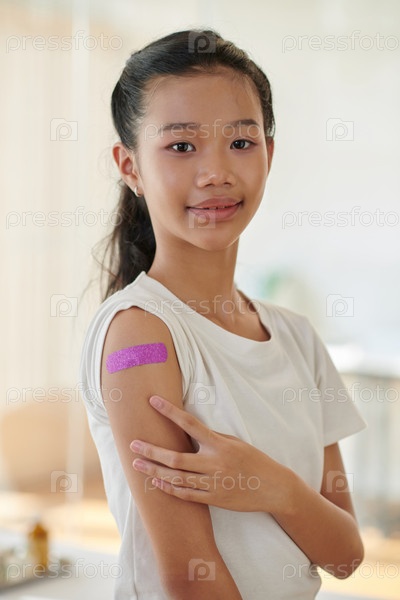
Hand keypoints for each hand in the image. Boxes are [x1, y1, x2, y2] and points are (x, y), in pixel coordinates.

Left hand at [130, 395, 293, 512]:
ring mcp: (213, 483)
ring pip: (177, 478)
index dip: (170, 412)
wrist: (273, 488)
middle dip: (152, 451)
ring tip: (138, 465)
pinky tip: (157, 482)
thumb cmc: (254, 460)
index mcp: (220, 444)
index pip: (190, 424)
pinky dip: (170, 489)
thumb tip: (190, 432)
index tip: (153, 401)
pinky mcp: (214, 499)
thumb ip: (213, 438)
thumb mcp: (236, 442)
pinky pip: (186, 494)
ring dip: (155, 471)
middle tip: (133, 444)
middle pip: (175, 457)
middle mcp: (214, 463)